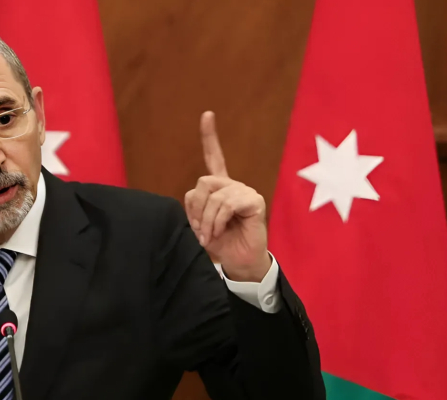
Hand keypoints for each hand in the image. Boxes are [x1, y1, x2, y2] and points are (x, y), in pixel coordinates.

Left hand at [184, 111, 270, 281]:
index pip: (215, 158)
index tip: (207, 115)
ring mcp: (245, 192)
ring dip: (206, 220)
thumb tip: (192, 201)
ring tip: (208, 236)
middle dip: (196, 208)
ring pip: (214, 196)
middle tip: (199, 230)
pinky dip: (217, 222)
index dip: (210, 137)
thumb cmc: (221, 244)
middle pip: (203, 182)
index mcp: (220, 188)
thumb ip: (193, 208)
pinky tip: (218, 232)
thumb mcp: (199, 225)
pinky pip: (227, 205)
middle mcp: (233, 186)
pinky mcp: (254, 202)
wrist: (240, 262)